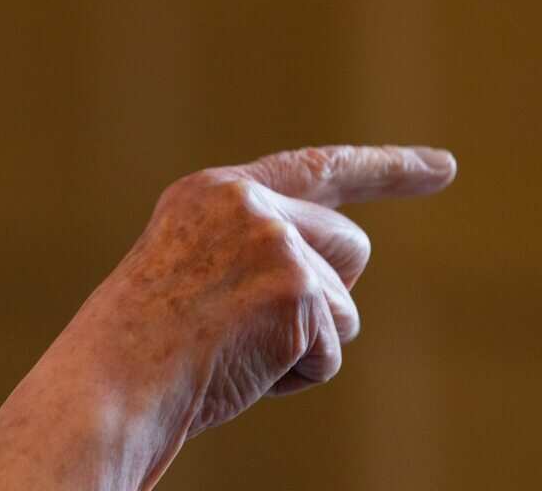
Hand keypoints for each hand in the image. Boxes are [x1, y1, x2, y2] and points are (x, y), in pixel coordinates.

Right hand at [0, 145, 456, 490]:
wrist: (107, 384)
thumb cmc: (137, 349)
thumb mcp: (187, 274)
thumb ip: (250, 253)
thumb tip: (333, 287)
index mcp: (209, 194)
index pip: (312, 169)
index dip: (384, 168)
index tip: (443, 168)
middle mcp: (245, 203)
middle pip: (348, 246)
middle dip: (325, 294)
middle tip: (253, 328)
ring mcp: (273, 242)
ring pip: (344, 305)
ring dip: (303, 342)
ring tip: (228, 350)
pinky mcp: (296, 291)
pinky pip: (329, 352)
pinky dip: (293, 375)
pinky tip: (237, 367)